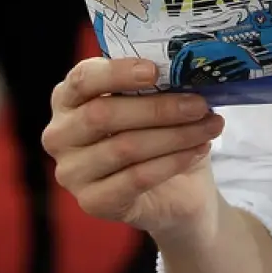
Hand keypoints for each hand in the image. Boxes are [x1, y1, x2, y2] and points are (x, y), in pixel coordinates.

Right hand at [43, 57, 227, 239]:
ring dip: (175, 135)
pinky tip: (198, 149)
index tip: (154, 71)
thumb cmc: (160, 134)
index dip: (116, 73)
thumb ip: (157, 84)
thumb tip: (183, 70)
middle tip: (199, 104)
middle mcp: (60, 135)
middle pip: (102, 114)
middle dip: (158, 108)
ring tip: (210, 126)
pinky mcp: (92, 202)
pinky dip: (173, 161)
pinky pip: (135, 178)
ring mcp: (72, 172)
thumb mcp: (158, 101)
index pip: (82, 79)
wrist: (177, 190)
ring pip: (124, 147)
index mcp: (68, 99)